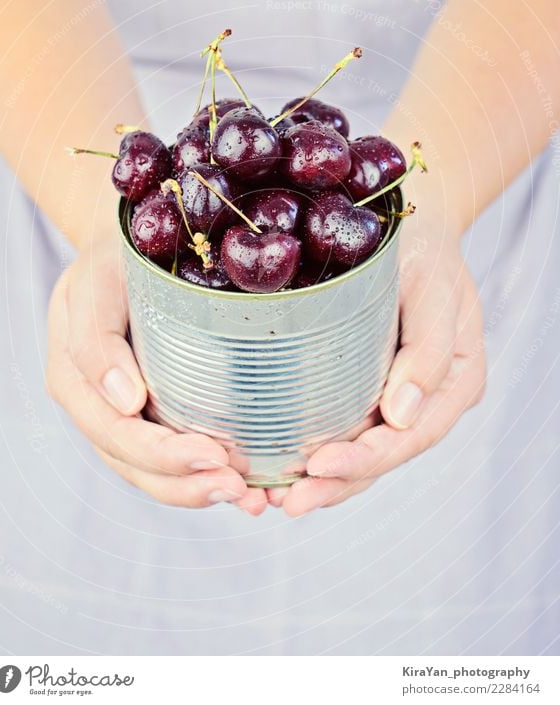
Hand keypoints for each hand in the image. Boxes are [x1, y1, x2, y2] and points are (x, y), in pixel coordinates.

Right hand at [46, 233, 266, 514]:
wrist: (128, 242)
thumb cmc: (115, 254)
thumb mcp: (99, 280)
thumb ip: (98, 338)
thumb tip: (126, 402)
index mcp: (75, 380)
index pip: (117, 434)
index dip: (163, 456)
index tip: (216, 457)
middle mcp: (97, 406)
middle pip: (137, 465)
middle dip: (189, 484)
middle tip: (242, 490)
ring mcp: (124, 412)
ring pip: (156, 472)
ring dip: (202, 490)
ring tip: (252, 498)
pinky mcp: (154, 408)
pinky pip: (175, 452)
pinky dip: (208, 473)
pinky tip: (250, 483)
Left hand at [270, 217, 486, 515]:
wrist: (406, 226)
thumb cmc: (422, 248)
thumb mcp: (433, 287)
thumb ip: (427, 350)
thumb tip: (401, 418)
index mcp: (454, 381)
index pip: (412, 436)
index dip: (368, 459)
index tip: (319, 466)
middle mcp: (426, 398)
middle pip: (384, 455)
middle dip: (336, 484)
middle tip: (287, 502)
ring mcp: (396, 394)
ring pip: (361, 449)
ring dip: (321, 481)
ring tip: (275, 498)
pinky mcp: (365, 384)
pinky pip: (344, 425)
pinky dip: (313, 449)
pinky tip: (278, 464)